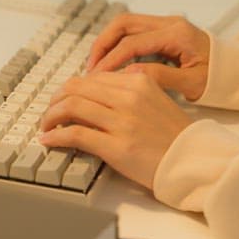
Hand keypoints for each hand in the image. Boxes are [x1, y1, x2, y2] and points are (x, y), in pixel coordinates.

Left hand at [38, 73, 192, 188]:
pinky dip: (55, 136)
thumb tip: (99, 94)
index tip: (64, 99)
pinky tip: (49, 140)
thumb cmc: (176, 136)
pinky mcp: (116, 147)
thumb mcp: (157, 100)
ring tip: (45, 126)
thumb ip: (131, 92)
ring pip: (71, 107)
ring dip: (50, 117)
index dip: (72, 88)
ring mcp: (121, 122)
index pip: (92, 78)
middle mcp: (128, 97)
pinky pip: (74, 134)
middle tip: (50, 112)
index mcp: (138, 82)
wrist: (193, 160)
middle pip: (76, 88)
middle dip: (56, 100)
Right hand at [86, 13, 209, 100]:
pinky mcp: (164, 31)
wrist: (235, 70)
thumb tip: (128, 76)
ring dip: (108, 43)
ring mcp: (166, 25)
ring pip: (126, 25)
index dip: (111, 60)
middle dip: (103, 44)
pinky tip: (111, 64)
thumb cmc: (219, 77)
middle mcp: (169, 23)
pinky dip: (119, 45)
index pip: (133, 43)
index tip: (96, 77)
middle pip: (123, 24)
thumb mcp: (192, 83)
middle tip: (90, 68)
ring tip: (96, 66)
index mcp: (177, 34)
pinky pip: (134, 32)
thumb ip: (161, 77)